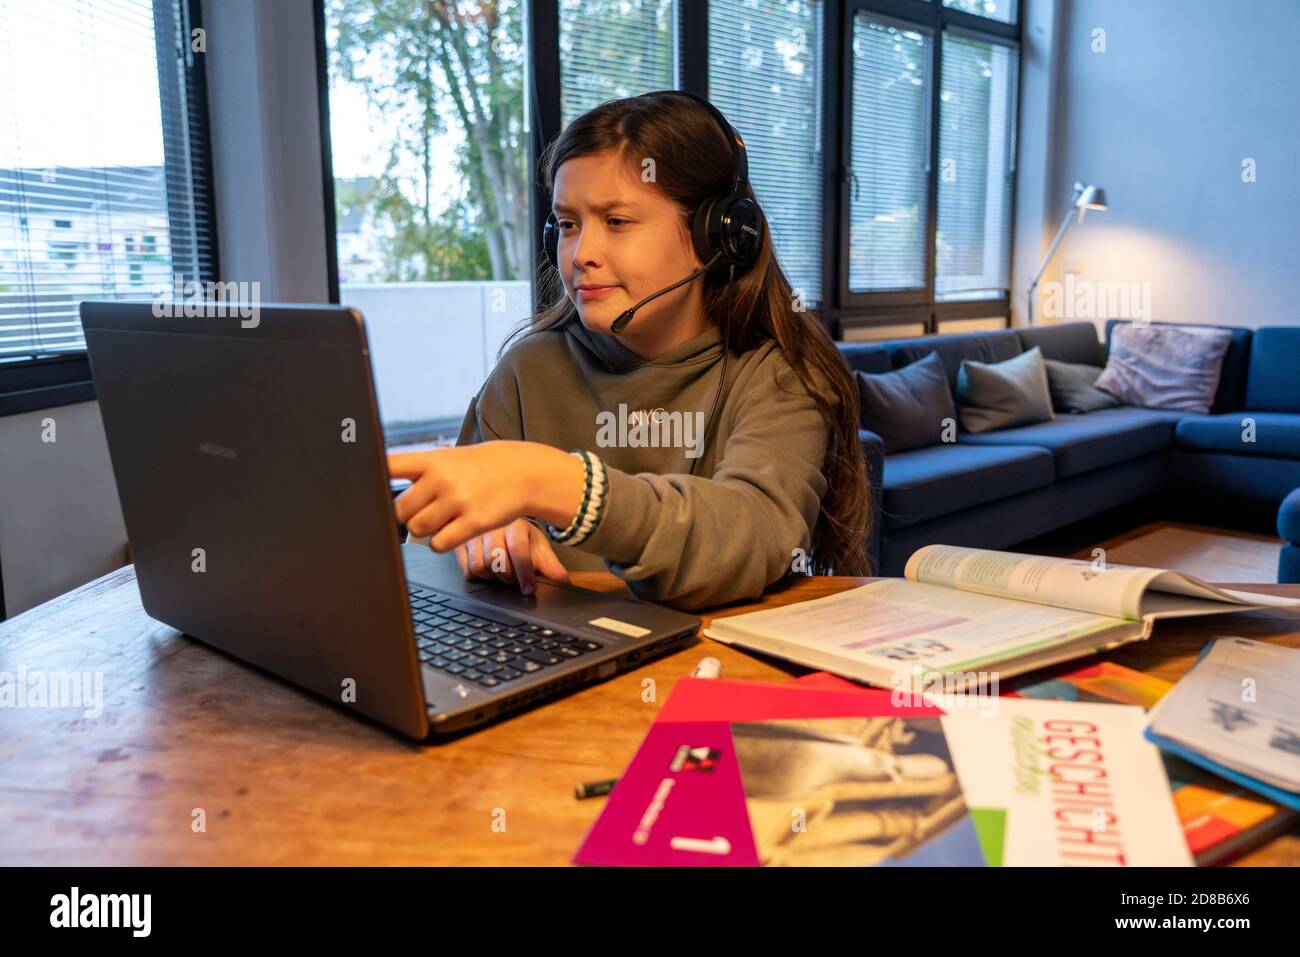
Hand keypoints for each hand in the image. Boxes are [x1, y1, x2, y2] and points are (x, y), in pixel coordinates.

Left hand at [388, 440, 586, 552]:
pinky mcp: (474, 522)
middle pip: (400, 510)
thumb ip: (417, 474)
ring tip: (442, 519)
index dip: (372, 478)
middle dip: (409, 515)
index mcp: (432, 460)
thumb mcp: (448, 459)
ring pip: (418, 529)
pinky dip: (440, 542)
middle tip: (425, 510)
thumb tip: (382, 500)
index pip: (389, 466)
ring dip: (425, 529)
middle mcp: (443, 479)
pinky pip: (439, 544)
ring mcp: (459, 501)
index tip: (362, 487)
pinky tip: (452, 531)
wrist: (521, 472)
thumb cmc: (478, 469)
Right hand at [456, 518, 569, 594]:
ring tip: (500, 573)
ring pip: (478, 566)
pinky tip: (487, 570)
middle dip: (508, 577)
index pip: (518, 550)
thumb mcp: (537, 546)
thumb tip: (564, 582)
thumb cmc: (519, 536)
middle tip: (514, 579)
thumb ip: (550, 565)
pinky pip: (466, 569)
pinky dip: (477, 576)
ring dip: (492, 577)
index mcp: (515, 526)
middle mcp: (492, 527)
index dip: (524, 573)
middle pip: (495, 561)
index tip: (529, 590)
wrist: (498, 518)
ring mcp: (473, 535)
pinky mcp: (459, 544)